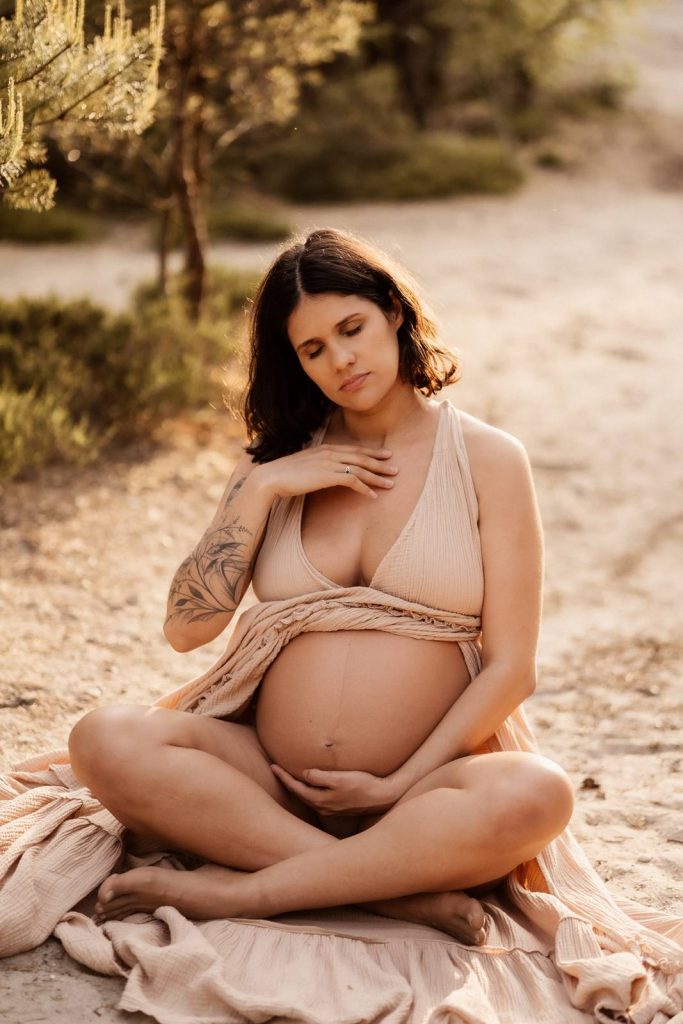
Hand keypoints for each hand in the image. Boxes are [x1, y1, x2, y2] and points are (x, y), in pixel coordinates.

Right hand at [253, 443, 398, 501]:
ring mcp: (329, 463)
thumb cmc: (285, 474)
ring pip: (361, 469)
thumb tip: (326, 471)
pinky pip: (352, 481)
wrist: (271, 478)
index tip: (385, 456)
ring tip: (391, 484)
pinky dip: (365, 488)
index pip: (354, 450)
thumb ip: (319, 465)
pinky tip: (373, 496)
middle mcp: (330, 453)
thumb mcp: (306, 465)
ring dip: (377, 477)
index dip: (371, 453)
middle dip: (380, 464)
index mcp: (325, 448)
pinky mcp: (327, 476)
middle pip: (361, 457)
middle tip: (396, 469)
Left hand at [270, 765, 400, 815]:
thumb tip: (305, 774)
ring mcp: (330, 809)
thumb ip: (320, 777)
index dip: (283, 777)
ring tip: (289, 777)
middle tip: (276, 770)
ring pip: (307, 798)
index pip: (295, 788)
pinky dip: (308, 791)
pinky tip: (310, 786)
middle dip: (287, 783)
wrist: (381, 797)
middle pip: (299, 794)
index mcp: (320, 800)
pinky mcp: (338, 807)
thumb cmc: (363, 785)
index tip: (272, 766)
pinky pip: (316, 799)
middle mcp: (323, 807)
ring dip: (297, 787)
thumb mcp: (341, 778)